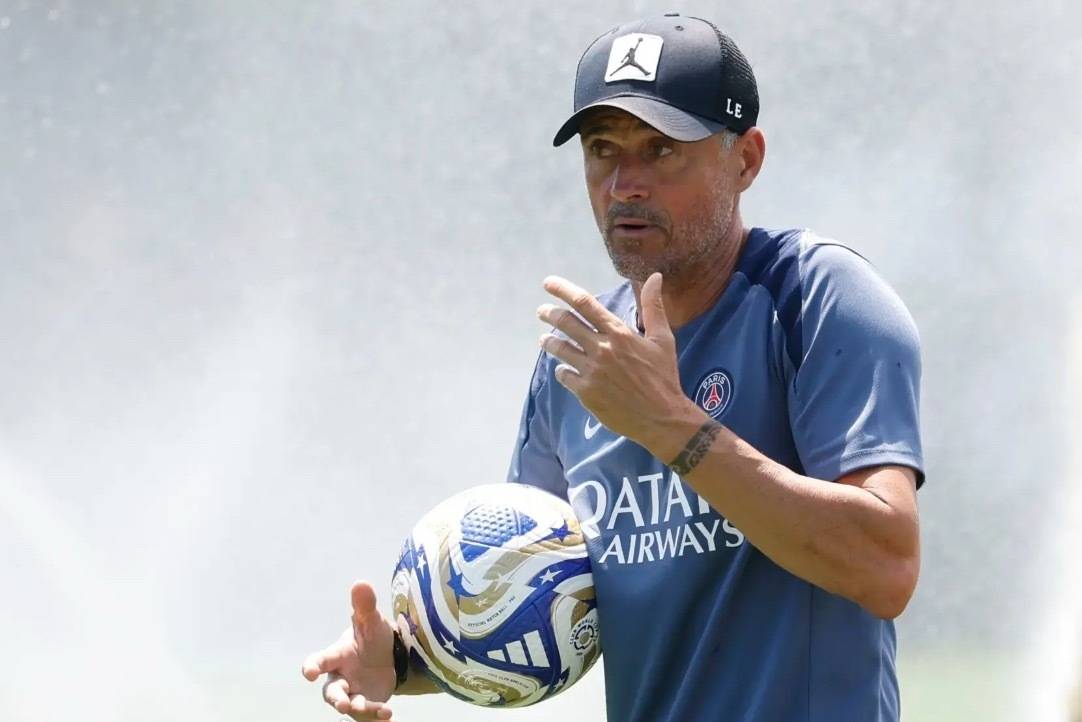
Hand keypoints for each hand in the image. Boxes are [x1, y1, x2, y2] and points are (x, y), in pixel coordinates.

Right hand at [301, 581, 398, 720]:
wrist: (387, 656)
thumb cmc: (370, 636)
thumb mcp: (370, 621)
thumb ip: (364, 606)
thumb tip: (360, 583)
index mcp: (337, 656)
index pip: (319, 661)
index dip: (312, 667)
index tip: (309, 673)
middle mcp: (340, 677)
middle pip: (331, 692)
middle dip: (336, 699)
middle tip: (343, 705)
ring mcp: (352, 693)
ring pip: (350, 706)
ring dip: (361, 709)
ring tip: (381, 710)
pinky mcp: (365, 705)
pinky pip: (367, 715)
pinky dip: (377, 717)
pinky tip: (388, 716)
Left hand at [537, 272, 697, 450]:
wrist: (661, 418)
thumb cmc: (663, 377)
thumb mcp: (663, 339)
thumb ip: (653, 306)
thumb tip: (654, 276)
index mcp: (619, 333)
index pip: (585, 304)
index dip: (563, 290)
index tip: (548, 283)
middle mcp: (602, 349)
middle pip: (566, 323)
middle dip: (549, 313)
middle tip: (541, 310)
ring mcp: (591, 371)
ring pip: (560, 349)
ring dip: (549, 341)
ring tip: (545, 339)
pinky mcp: (586, 392)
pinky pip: (564, 375)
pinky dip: (561, 370)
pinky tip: (563, 369)